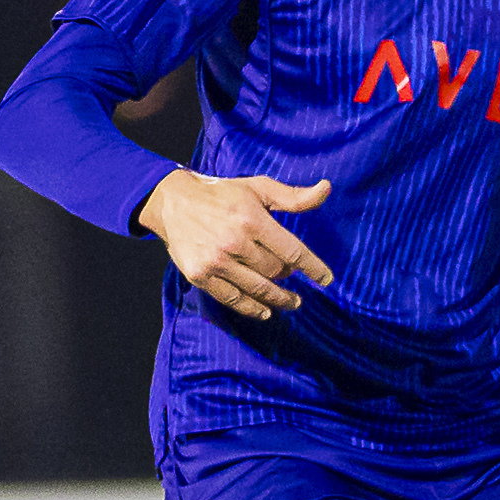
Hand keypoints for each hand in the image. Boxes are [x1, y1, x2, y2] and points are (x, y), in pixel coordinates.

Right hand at [139, 168, 334, 319]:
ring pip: (257, 288)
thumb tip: (326, 188)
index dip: (313, 268)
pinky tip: (265, 312)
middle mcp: (234, 242)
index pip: (292, 252)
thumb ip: (293, 196)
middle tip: (291, 275)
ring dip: (278, 298)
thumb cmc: (223, 194)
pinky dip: (251, 308)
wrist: (173, 202)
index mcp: (252, 220)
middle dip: (287, 274)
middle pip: (275, 270)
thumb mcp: (258, 188)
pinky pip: (232, 298)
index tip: (326, 280)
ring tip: (293, 302)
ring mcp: (215, 261)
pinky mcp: (199, 274)